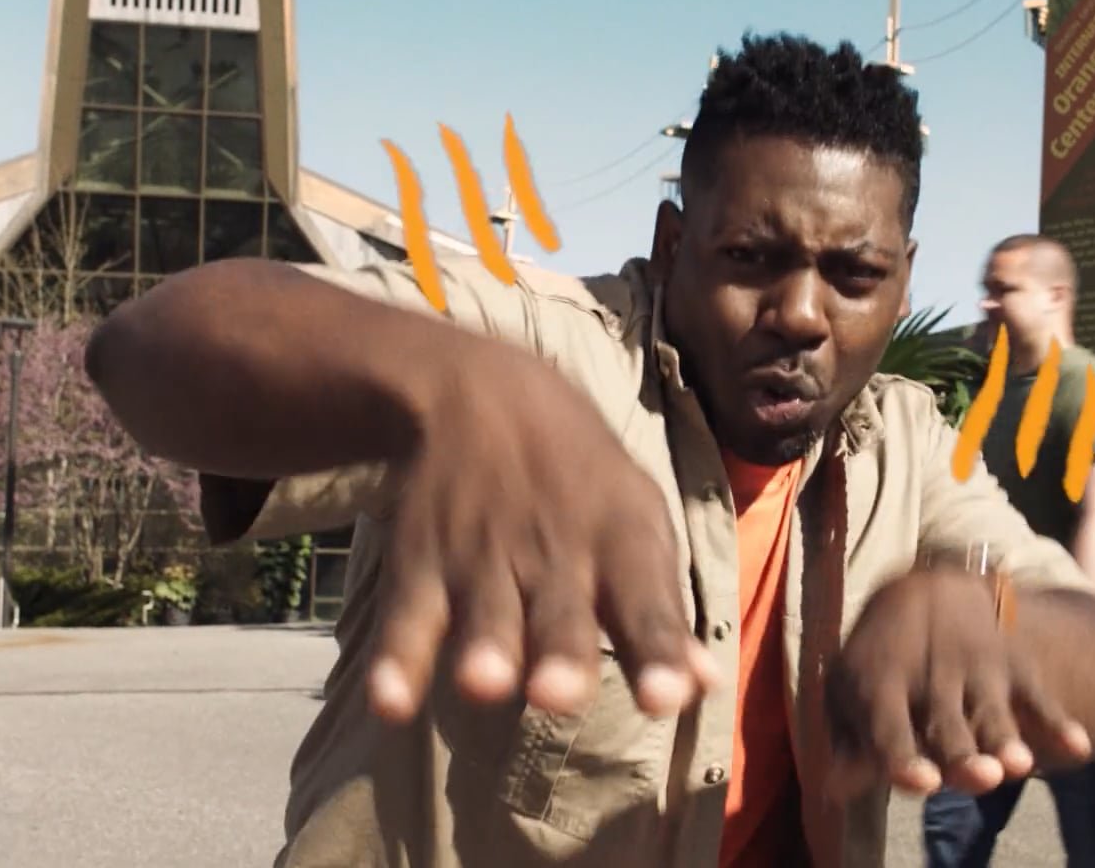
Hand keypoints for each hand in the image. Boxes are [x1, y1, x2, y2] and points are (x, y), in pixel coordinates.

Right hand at [365, 345, 718, 724]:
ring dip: (485, 649)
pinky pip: (408, 616)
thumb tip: (705, 686)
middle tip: (557, 695)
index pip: (645, 601)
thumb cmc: (580, 481)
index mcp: (620, 538)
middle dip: (561, 654)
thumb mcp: (636, 523)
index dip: (657, 649)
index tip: (667, 696)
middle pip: (561, 612)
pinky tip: (389, 702)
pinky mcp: (422, 562)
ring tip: (483, 686)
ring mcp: (482, 556)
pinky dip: (396, 659)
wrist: (484, 392)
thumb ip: (662, 611)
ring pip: (485, 611)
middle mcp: (554, 551)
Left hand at [823, 568, 1093, 800]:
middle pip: (947, 728)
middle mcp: (929, 677)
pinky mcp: (1014, 668)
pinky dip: (1059, 722)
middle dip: (964, 755)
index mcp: (880, 684)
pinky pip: (1038, 697)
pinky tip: (1078, 747)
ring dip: (1007, 740)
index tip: (921, 781)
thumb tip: (833, 788)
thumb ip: (849, 741)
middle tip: (981, 777)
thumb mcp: (852, 691)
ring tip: (1021, 765)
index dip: (902, 756)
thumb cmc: (882, 661)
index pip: (889, 727)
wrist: (928, 589)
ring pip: (992, 715)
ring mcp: (976, 670)